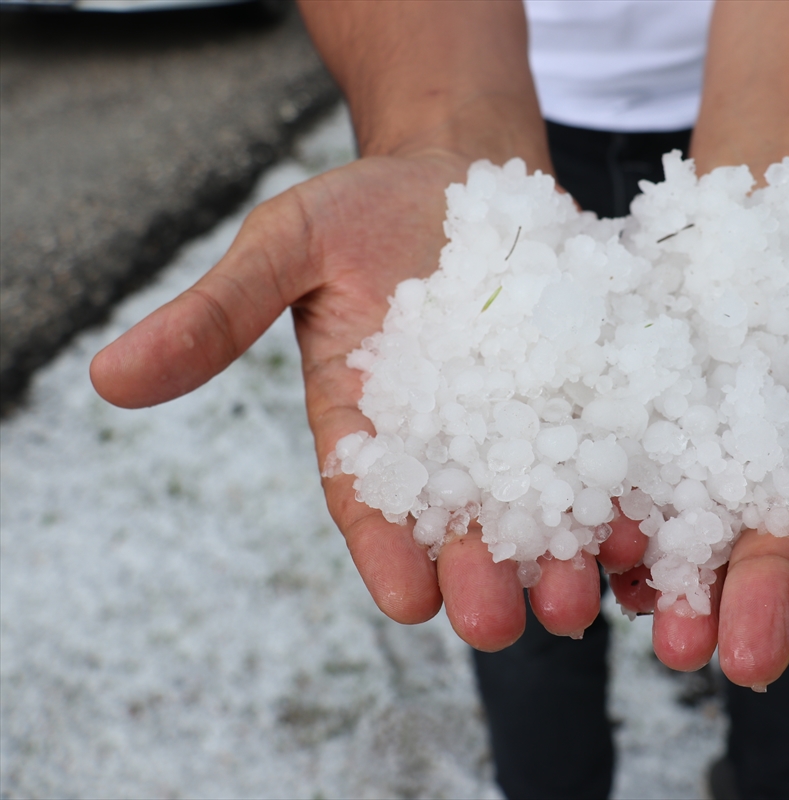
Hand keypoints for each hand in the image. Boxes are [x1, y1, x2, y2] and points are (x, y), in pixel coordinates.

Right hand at [90, 151, 625, 650]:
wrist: (462, 167)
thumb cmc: (362, 210)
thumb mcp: (286, 248)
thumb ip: (218, 314)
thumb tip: (107, 377)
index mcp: (366, 428)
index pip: (371, 507)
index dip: (387, 554)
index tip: (409, 601)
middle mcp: (448, 443)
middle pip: (464, 525)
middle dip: (482, 576)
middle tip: (500, 624)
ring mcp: (522, 422)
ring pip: (543, 505)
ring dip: (563, 555)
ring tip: (580, 593)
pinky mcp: (586, 393)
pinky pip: (608, 447)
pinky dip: (625, 486)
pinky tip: (647, 519)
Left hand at [615, 172, 788, 685]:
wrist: (769, 184)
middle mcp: (787, 460)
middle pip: (775, 539)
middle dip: (759, 599)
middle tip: (742, 661)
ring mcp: (711, 440)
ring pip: (696, 523)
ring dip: (678, 582)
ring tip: (664, 633)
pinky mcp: (646, 410)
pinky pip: (628, 467)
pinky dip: (615, 510)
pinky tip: (599, 555)